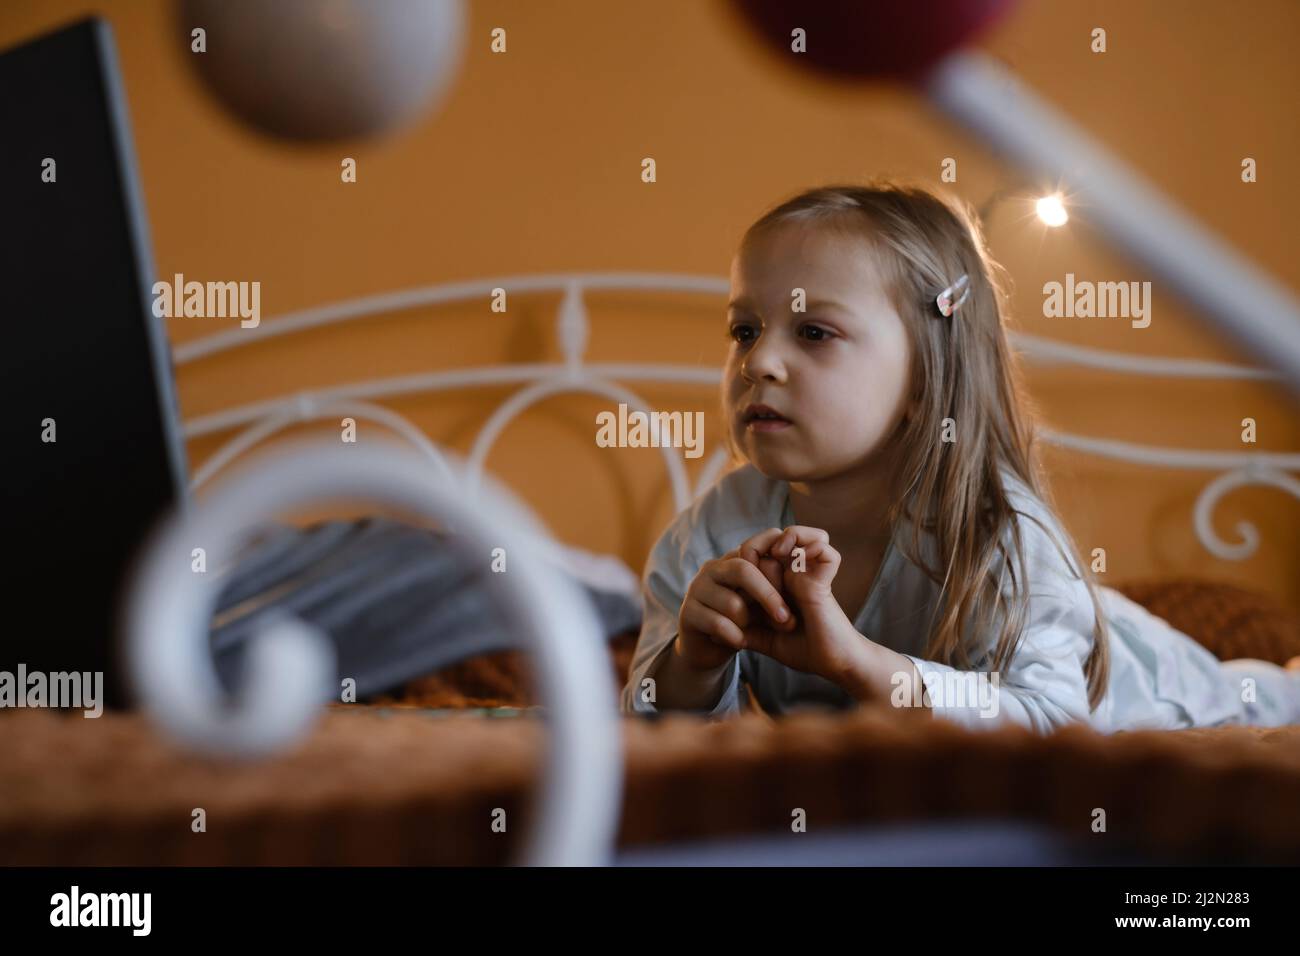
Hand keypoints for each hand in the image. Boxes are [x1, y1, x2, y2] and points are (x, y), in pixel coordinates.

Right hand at [677, 545, 796, 670]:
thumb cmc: (743, 622)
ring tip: (750, 632)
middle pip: (743, 569)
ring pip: (732, 603)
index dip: (776, 565)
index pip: (756, 547)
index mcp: (732, 560)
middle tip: (785, 618)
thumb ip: (775, 587)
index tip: (796, 586)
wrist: (710, 650)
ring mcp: (696, 589)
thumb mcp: (762, 603)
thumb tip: (802, 577)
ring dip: (748, 623)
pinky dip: (735, 637)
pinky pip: (719, 624)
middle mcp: (712, 569)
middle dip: (768, 595)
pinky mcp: (687, 612)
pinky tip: (739, 642)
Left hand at [734, 525, 862, 682]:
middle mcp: (794, 575)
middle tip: (748, 563)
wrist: (833, 665)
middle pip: (773, 538)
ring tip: (776, 552)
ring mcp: (810, 574)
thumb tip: (713, 634)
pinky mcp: (826, 580)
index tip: (736, 578)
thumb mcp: (765, 640)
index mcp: (779, 585)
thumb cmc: (803, 650)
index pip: (758, 554)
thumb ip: (745, 632)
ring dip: (785, 539)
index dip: (745, 557)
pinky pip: (824, 549)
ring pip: (798, 534)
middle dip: (756, 547)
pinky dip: (813, 546)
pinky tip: (797, 560)